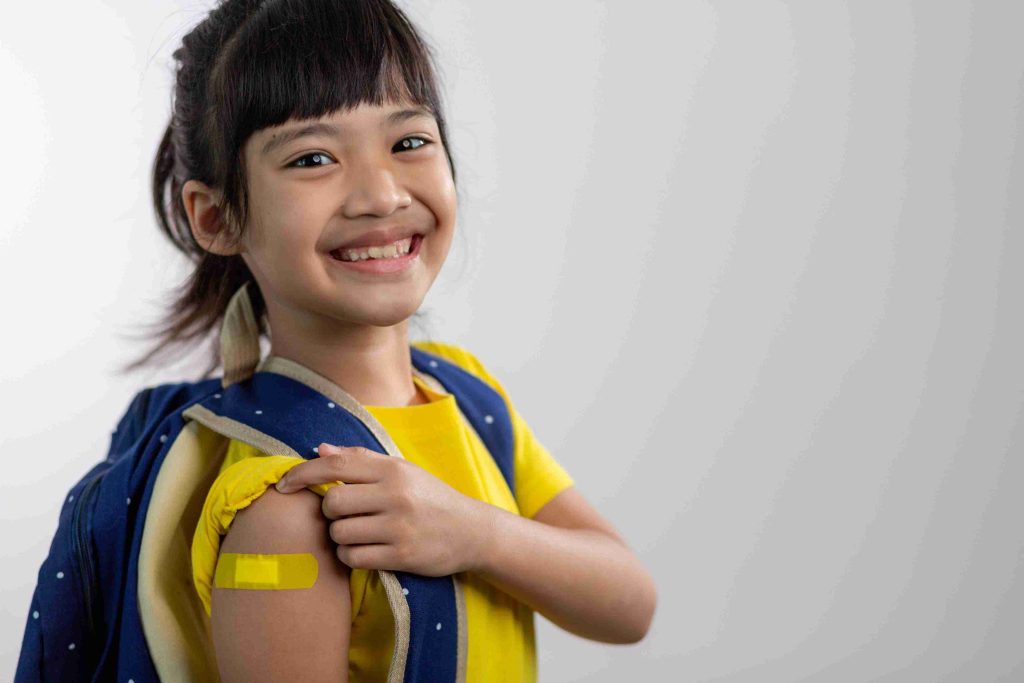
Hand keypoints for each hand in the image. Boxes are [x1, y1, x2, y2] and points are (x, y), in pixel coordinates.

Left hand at [275, 443, 491, 575]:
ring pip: (340, 533)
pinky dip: (351, 556)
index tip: (283, 485)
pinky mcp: (402, 555)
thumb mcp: (402, 471)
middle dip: (330, 512)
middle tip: (344, 515)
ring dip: (341, 537)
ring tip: (359, 534)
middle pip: (332, 502)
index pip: (336, 465)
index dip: (302, 474)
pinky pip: (353, 557)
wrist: (471, 531)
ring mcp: (399, 526)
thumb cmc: (429, 498)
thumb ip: (360, 460)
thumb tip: (320, 449)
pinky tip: (366, 551)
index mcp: (392, 469)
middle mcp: (395, 494)